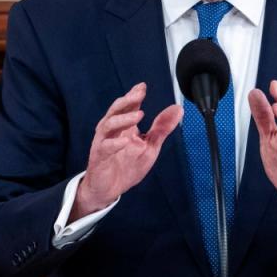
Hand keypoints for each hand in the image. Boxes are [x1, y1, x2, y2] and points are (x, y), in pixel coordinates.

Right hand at [71, 83, 182, 220]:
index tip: (143, 87)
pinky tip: (125, 140)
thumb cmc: (127, 167)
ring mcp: (104, 143)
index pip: (128, 106)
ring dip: (124, 119)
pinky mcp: (99, 157)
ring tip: (139, 115)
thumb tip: (177, 109)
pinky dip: (115, 143)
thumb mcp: (150, 146)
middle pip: (116, 110)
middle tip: (140, 94)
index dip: (134, 95)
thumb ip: (161, 128)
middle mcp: (112, 131)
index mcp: (124, 127)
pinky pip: (105, 147)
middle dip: (128, 101)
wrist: (109, 190)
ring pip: (108, 125)